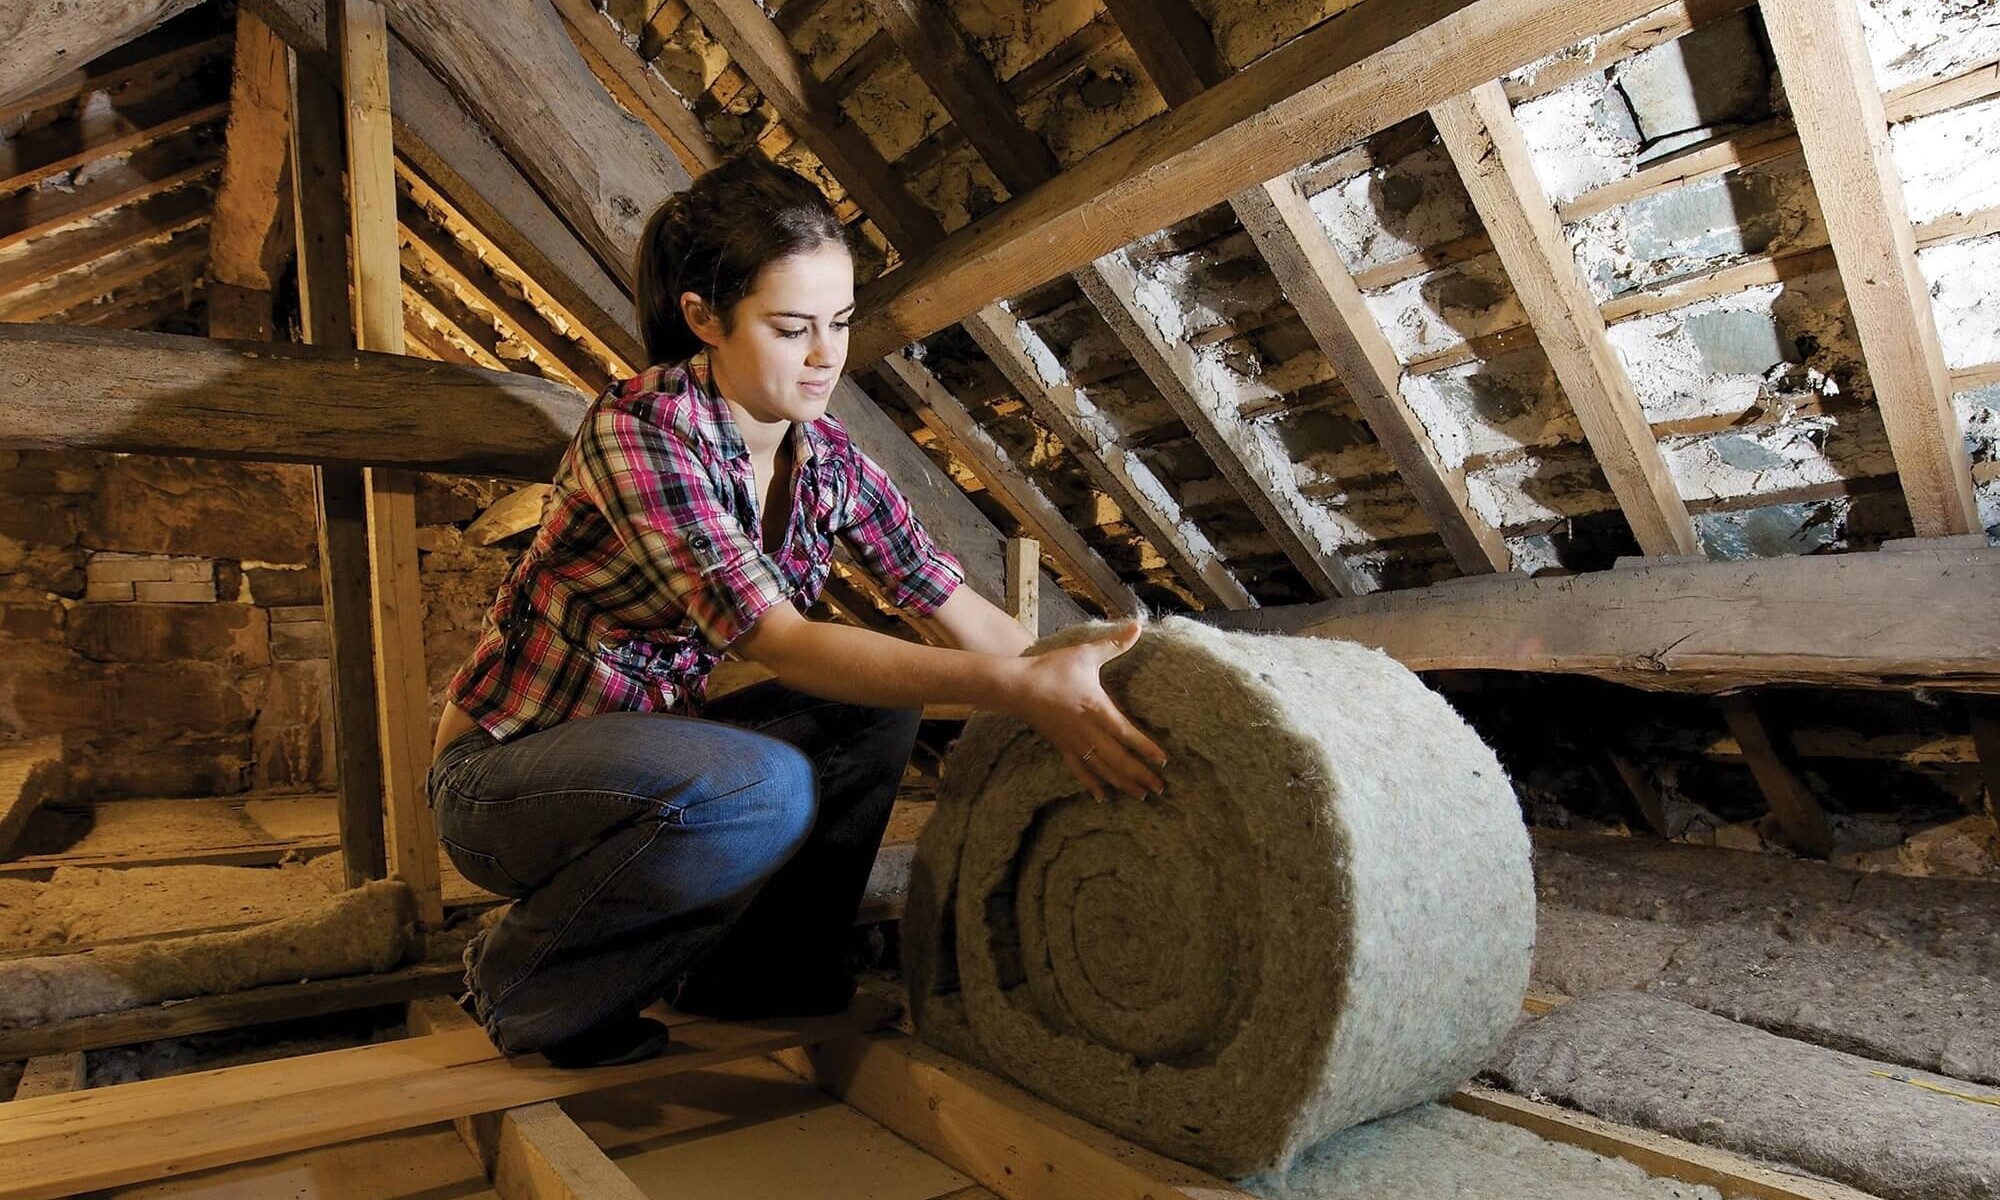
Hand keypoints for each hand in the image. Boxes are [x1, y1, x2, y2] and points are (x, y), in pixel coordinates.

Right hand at [1005, 619, 1168, 801]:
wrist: (1015, 686)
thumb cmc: (1051, 668)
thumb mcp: (1085, 653)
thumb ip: (1113, 644)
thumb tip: (1138, 626)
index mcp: (1097, 709)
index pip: (1126, 733)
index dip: (1146, 749)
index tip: (1163, 762)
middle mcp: (1087, 731)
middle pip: (1117, 759)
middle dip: (1140, 775)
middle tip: (1160, 789)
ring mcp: (1073, 742)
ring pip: (1101, 769)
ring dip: (1122, 783)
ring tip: (1141, 796)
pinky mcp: (1061, 746)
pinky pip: (1079, 770)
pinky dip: (1092, 784)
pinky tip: (1101, 798)